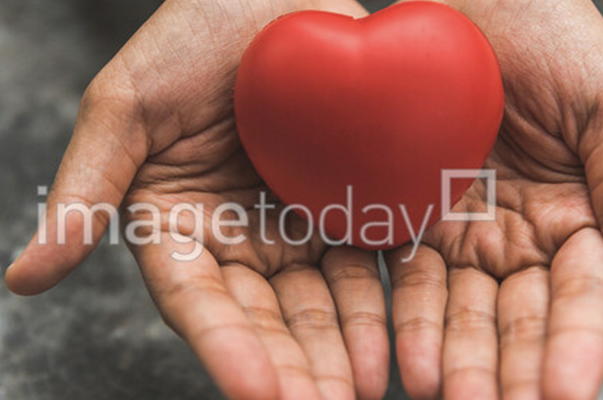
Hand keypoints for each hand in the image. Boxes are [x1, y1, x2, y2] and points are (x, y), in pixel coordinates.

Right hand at [5, 1, 389, 398]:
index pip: (198, 302)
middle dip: (294, 366)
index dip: (226, 345)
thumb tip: (23, 279)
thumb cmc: (188, 41)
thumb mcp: (125, 108)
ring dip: (343, 349)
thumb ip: (86, 192)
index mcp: (178, 229)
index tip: (256, 392)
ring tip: (364, 389)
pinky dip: (384, 301)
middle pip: (266, 316)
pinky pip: (370, 259)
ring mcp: (299, 229)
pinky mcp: (352, 206)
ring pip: (322, 301)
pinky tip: (399, 340)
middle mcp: (240, 242)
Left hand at [386, 0, 602, 398]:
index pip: (583, 297)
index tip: (565, 392)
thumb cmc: (551, 34)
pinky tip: (408, 356)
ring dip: (456, 355)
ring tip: (445, 394)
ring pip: (463, 308)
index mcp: (581, 217)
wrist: (473, 0)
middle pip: (518, 317)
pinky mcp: (410, 214)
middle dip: (508, 368)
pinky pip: (410, 273)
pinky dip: (410, 315)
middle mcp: (521, 236)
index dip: (575, 346)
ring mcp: (464, 230)